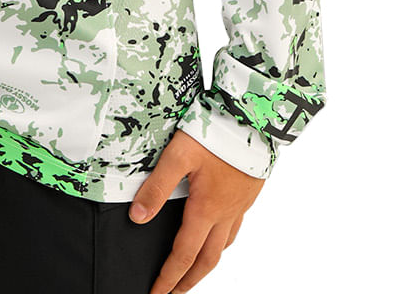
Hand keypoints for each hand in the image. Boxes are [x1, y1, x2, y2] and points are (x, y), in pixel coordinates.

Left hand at [130, 129, 265, 293]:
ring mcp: (240, 204)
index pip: (184, 255)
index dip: (168, 278)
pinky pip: (235, 227)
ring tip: (194, 270)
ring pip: (224, 245)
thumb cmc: (217, 131)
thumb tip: (138, 216)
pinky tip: (218, 232)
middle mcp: (226, 213)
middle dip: (189, 281)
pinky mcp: (249, 192)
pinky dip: (223, 241)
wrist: (256, 117)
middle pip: (207, 260)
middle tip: (174, 293)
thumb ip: (157, 186)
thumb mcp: (179, 154)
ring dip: (207, 263)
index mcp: (207, 209)